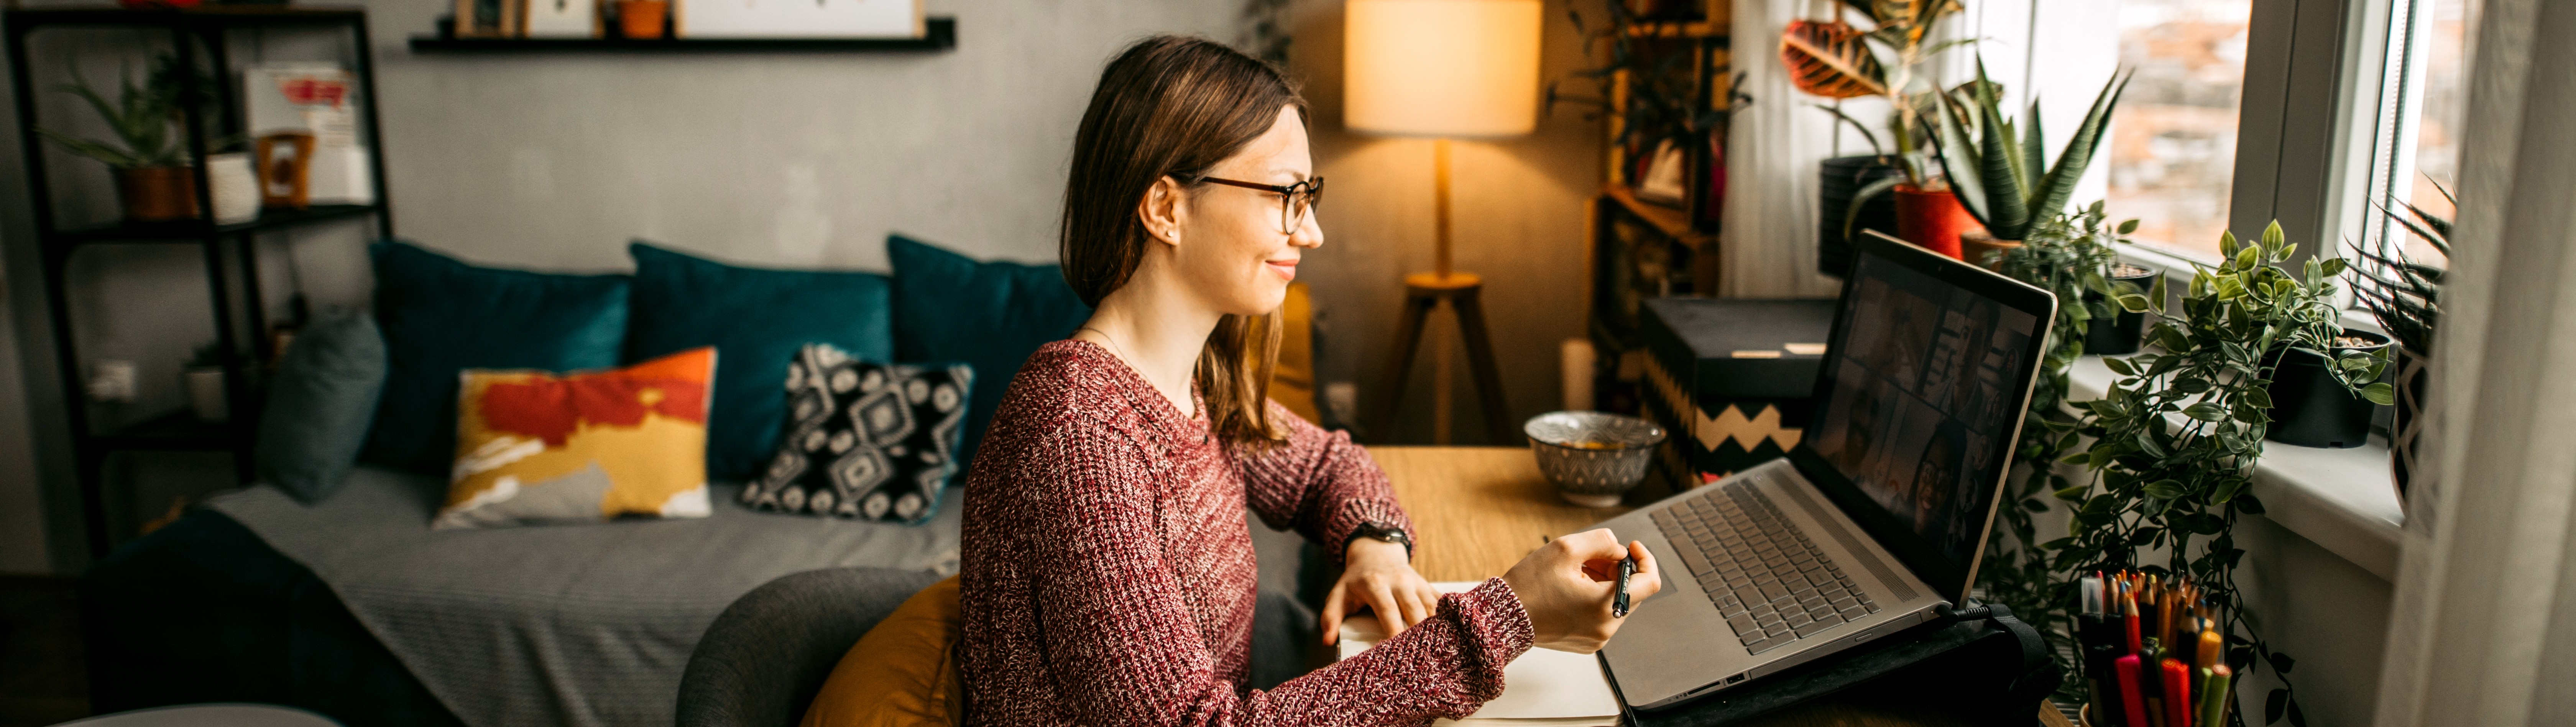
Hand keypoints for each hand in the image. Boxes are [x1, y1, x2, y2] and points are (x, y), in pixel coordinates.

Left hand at [1320, 538, 1445, 644]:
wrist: (1377, 553)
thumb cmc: (1356, 580)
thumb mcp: (1338, 594)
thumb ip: (1330, 616)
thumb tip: (1327, 641)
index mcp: (1376, 584)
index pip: (1388, 610)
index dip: (1394, 631)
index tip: (1396, 652)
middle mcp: (1400, 582)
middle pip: (1415, 611)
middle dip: (1419, 635)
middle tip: (1420, 660)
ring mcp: (1417, 583)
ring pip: (1431, 609)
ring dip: (1435, 630)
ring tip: (1436, 654)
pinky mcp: (1428, 586)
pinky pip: (1441, 604)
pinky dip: (1446, 620)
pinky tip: (1450, 638)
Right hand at [1501, 529, 1662, 652]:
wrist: (1504, 617)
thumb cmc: (1530, 584)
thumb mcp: (1566, 548)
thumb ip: (1602, 541)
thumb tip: (1620, 550)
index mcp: (1605, 606)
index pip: (1650, 582)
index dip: (1645, 559)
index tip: (1630, 547)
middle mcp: (1607, 627)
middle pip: (1630, 590)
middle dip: (1614, 569)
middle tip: (1588, 558)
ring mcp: (1597, 638)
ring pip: (1615, 602)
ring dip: (1603, 583)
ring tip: (1574, 574)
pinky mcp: (1587, 643)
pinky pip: (1601, 616)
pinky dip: (1593, 599)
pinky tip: (1569, 590)